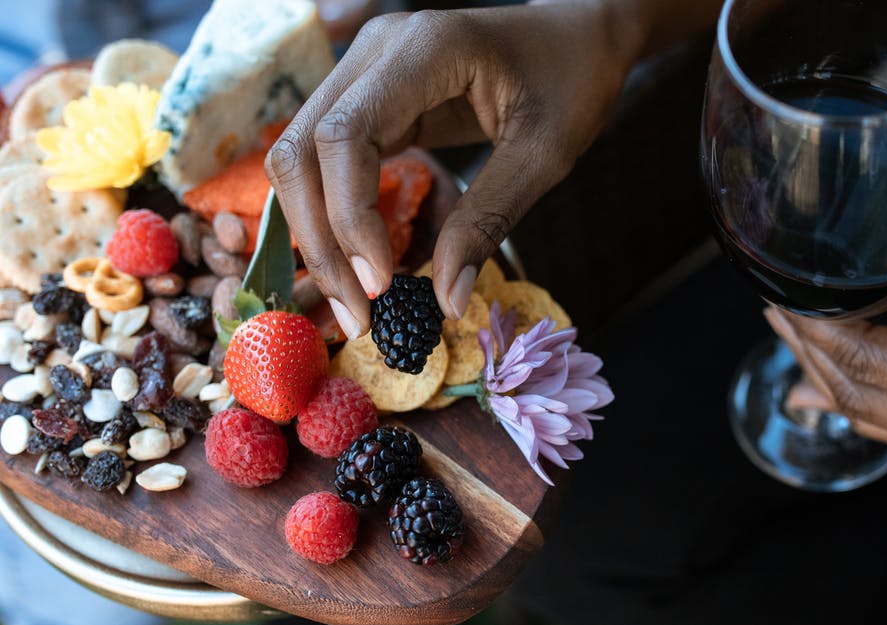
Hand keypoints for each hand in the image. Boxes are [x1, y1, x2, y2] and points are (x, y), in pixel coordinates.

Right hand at [266, 2, 639, 337]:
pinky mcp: (370, 96)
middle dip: (320, 240)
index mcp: (423, 50)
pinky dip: (332, 214)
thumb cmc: (572, 80)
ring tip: (356, 304)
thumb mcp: (544, 154)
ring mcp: (365, 70)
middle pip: (301, 148)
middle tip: (358, 317)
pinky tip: (357, 265)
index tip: (381, 284)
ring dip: (317, 234)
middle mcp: (376, 51)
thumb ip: (489, 221)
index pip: (345, 136)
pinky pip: (325, 159)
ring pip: (299, 156)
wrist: (577, 36)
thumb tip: (445, 300)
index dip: (349, 216)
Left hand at [765, 225, 886, 466]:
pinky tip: (818, 379)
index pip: (870, 365)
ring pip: (876, 417)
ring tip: (787, 330)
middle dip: (809, 352)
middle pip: (863, 400)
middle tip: (776, 307)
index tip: (784, 292)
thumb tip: (834, 289)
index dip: (816, 329)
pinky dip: (857, 397)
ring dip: (826, 374)